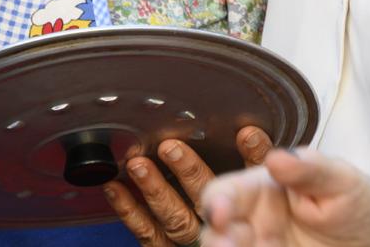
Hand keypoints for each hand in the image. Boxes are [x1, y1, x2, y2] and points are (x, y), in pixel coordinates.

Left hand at [107, 128, 273, 246]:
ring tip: (138, 165)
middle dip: (189, 173)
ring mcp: (191, 240)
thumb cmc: (230, 210)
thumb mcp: (253, 187)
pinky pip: (149, 235)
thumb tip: (250, 133)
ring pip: (176, 218)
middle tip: (171, 148)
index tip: (246, 135)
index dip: (251, 158)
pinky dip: (130, 211)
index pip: (250, 184)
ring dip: (155, 190)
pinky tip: (115, 189)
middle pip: (207, 200)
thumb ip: (253, 162)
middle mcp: (217, 226)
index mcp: (242, 208)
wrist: (214, 238)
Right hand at [198, 149, 369, 246]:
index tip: (221, 213)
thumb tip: (276, 158)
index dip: (216, 202)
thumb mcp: (341, 180)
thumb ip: (310, 169)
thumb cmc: (353, 201)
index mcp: (261, 191)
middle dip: (216, 241)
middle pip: (216, 231)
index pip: (224, 192)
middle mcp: (253, 224)